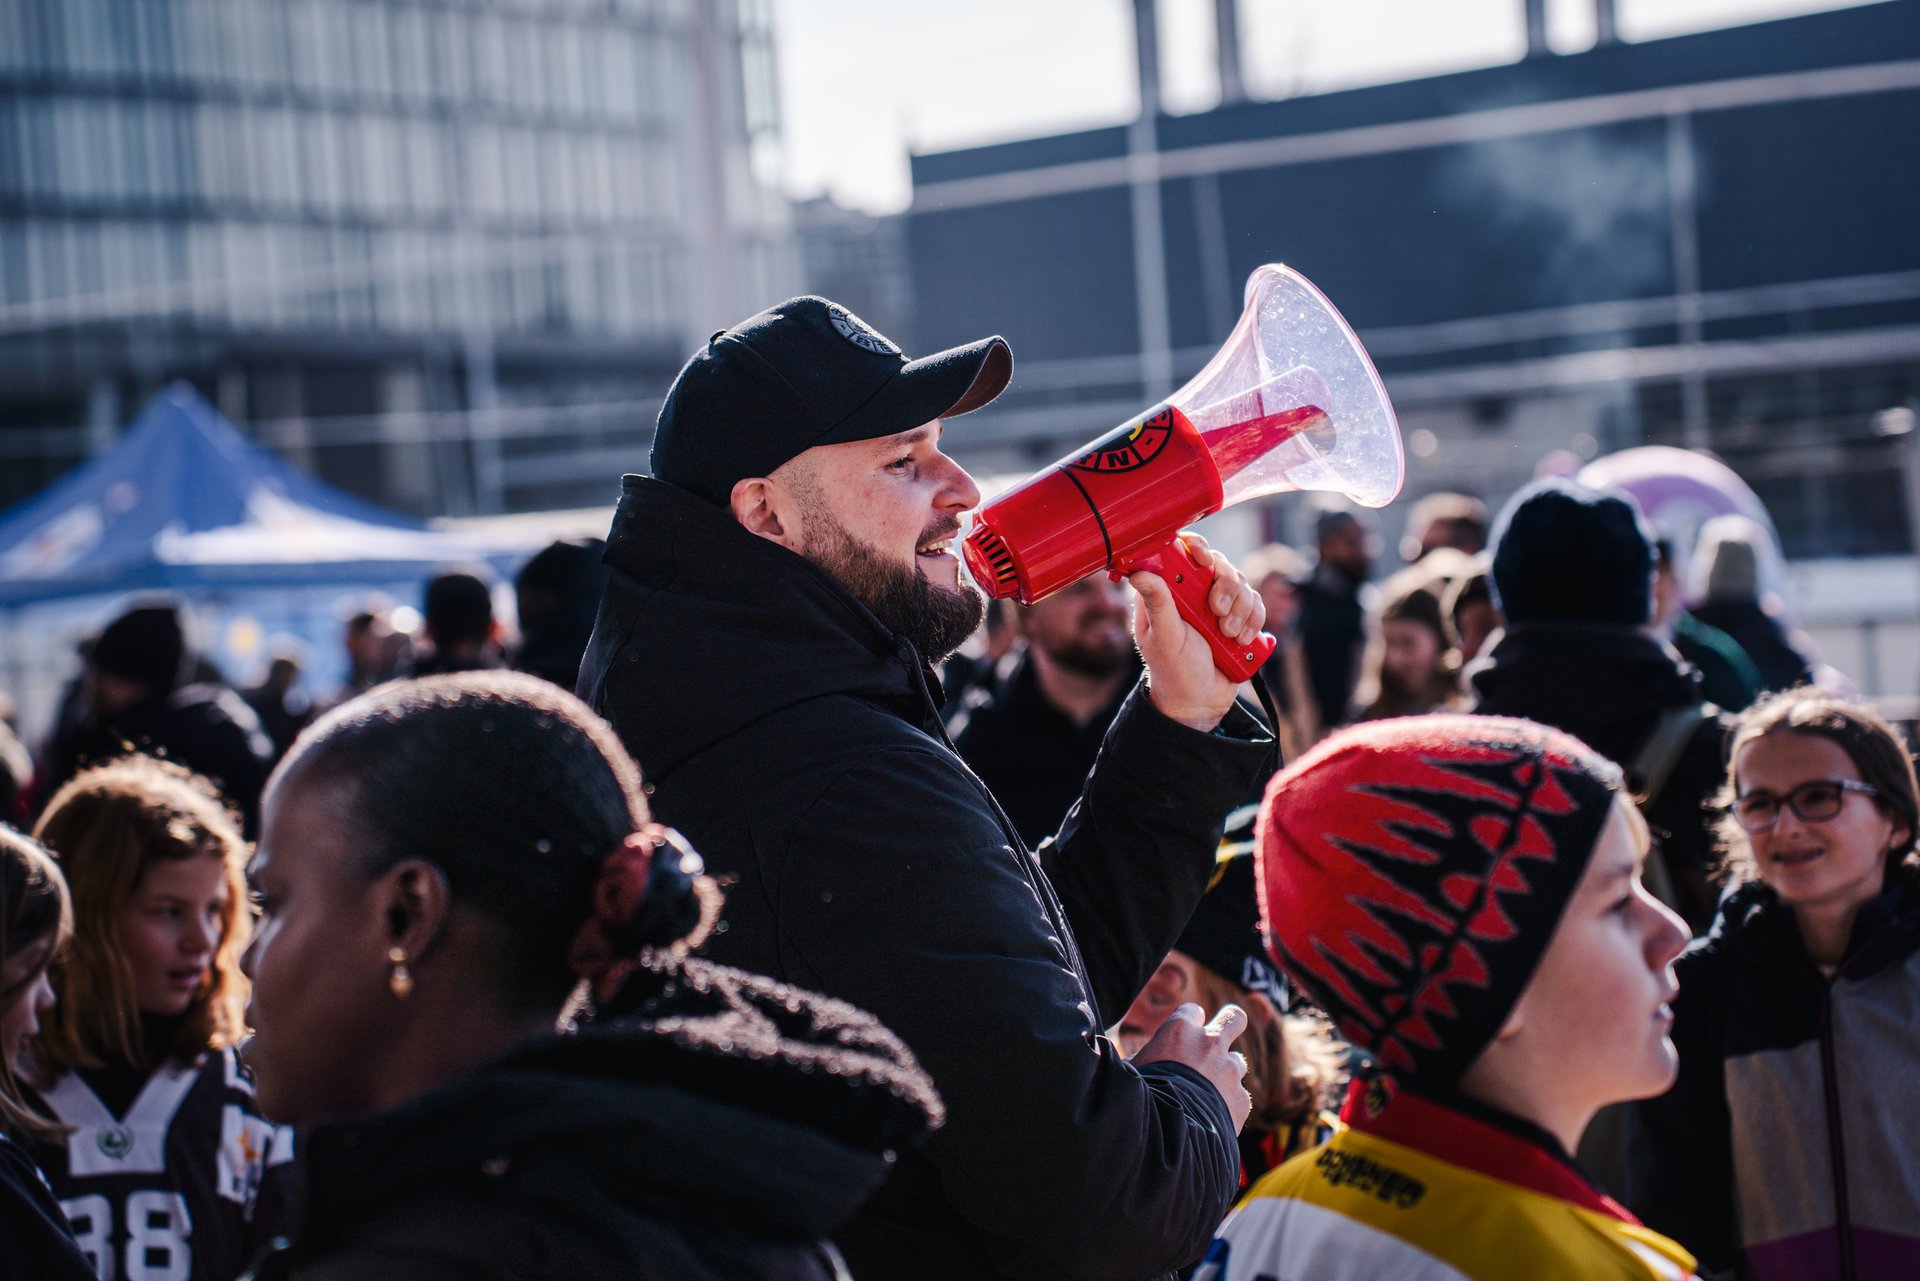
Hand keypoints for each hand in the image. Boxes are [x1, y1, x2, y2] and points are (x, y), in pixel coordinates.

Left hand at [1129, 532, 1264, 731]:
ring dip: (1241, 609)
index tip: (1203, 561)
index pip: (1181, 551)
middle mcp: (1193, 592)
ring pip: (1242, 583)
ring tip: (1228, 636)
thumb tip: (1140, 571)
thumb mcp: (1163, 636)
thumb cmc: (1173, 670)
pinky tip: (1241, 640)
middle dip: (1225, 587)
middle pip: (1219, 564)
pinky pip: (1256, 604)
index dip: (1195, 548)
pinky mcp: (1239, 617)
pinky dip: (1254, 620)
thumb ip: (1157, 603)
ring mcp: (1218, 604)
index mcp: (1167, 591)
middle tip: (1217, 613)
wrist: (1200, 702)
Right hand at [1130, 1002, 1252, 1132]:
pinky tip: (1212, 1118)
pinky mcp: (1241, 1099)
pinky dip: (1229, 1105)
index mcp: (1179, 1029)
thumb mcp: (1132, 1069)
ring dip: (1225, 1073)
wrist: (1165, 1132)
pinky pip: (1238, 1096)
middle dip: (1232, 1023)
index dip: (1188, 1024)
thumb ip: (1146, 1057)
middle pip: (1234, 1018)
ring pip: (1237, 1062)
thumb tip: (1139, 1059)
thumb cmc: (1139, 1097)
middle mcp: (1210, 1044)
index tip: (1181, 1037)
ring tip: (1207, 1094)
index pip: (1192, 1012)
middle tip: (1221, 1039)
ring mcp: (1229, 1071)